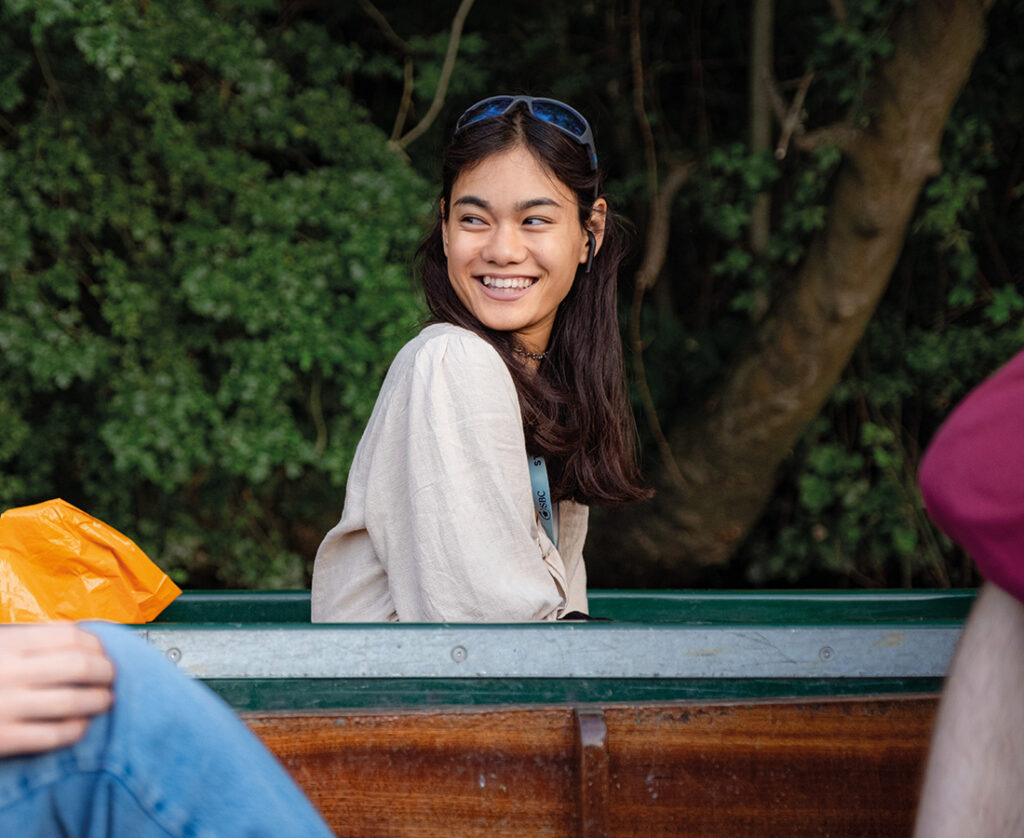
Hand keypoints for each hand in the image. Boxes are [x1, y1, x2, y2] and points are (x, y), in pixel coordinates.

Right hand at [0, 623, 114, 757]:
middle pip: (80, 666)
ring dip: (98, 701)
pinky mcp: (2, 739)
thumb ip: (28, 641)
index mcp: (7, 645)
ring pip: (73, 701)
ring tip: (106, 700)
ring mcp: (6, 707)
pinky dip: (75, 729)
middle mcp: (9, 673)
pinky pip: (53, 735)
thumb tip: (79, 637)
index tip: (105, 651)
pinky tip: (80, 726)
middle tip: (112, 676)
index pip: (71, 637)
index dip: (98, 644)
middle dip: (105, 671)